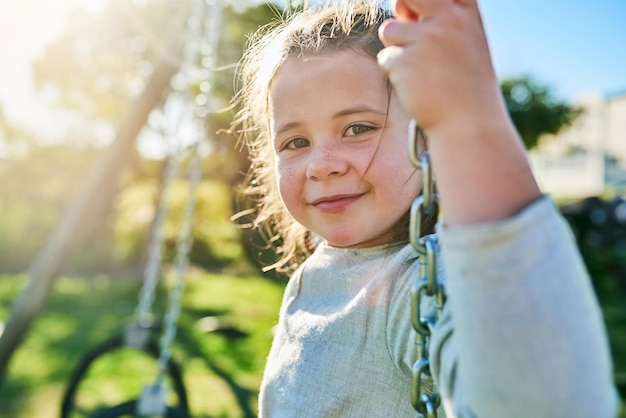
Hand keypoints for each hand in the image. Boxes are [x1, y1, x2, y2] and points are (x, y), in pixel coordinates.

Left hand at [378, 0, 502, 131]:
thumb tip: (400, 10)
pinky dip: (394, 72)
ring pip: (390, 30)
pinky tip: (415, 86)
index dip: (417, 1)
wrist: (468, 123)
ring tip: (420, 71)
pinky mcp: (405, 61)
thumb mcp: (462, 43)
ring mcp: (426, 39)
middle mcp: (447, 19)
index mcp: (465, 12)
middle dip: (402, 9)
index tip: (414, 10)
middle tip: (409, 31)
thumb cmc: (465, 85)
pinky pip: (385, 58)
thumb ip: (436, 21)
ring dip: (397, 49)